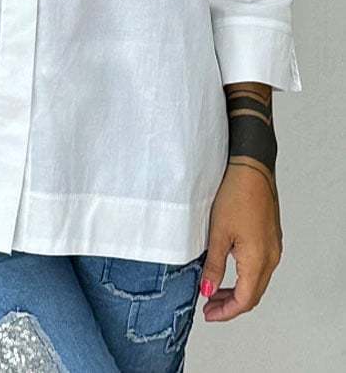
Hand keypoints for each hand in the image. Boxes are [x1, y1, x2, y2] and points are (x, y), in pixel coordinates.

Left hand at [200, 162, 282, 320]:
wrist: (251, 168)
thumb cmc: (235, 195)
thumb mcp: (218, 233)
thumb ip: (214, 265)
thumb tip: (208, 290)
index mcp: (258, 260)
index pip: (245, 299)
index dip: (226, 311)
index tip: (208, 313)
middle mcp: (271, 257)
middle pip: (253, 294)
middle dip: (231, 304)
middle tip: (209, 307)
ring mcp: (273, 247)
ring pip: (257, 281)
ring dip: (238, 291)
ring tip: (215, 291)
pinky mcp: (271, 237)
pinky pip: (260, 267)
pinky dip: (245, 276)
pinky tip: (229, 271)